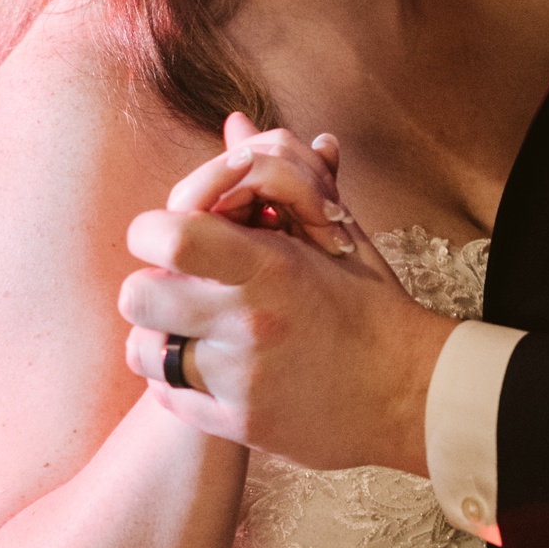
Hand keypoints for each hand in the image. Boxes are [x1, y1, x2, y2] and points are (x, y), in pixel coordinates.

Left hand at [119, 130, 454, 472]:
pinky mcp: (239, 425)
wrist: (411, 391)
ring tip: (198, 331)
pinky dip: (180, 379)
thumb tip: (234, 122)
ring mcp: (241, 380)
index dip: (154, 232)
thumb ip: (275, 176)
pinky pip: (166, 395)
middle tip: (183, 290)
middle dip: (152, 288)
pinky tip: (216, 367)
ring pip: (143, 350)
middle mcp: (249, 322)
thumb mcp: (330, 231)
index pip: (167, 237)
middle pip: (137, 296)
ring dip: (161, 336)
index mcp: (270, 266)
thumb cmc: (369, 304)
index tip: (173, 239)